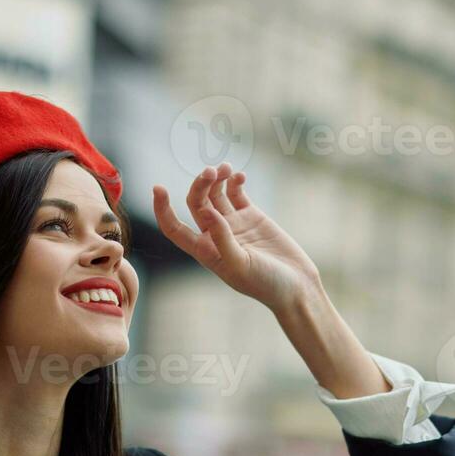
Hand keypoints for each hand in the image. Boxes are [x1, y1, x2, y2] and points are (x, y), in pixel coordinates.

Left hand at [153, 163, 321, 311]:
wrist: (296, 287)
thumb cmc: (266, 284)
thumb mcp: (241, 265)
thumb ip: (222, 239)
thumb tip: (205, 210)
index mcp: (205, 251)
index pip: (174, 228)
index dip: (162, 209)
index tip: (157, 187)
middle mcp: (215, 235)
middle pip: (196, 202)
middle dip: (200, 184)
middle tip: (212, 171)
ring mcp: (233, 224)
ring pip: (216, 194)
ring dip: (216, 178)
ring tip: (225, 168)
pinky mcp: (252, 216)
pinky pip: (237, 193)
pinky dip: (234, 181)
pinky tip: (239, 175)